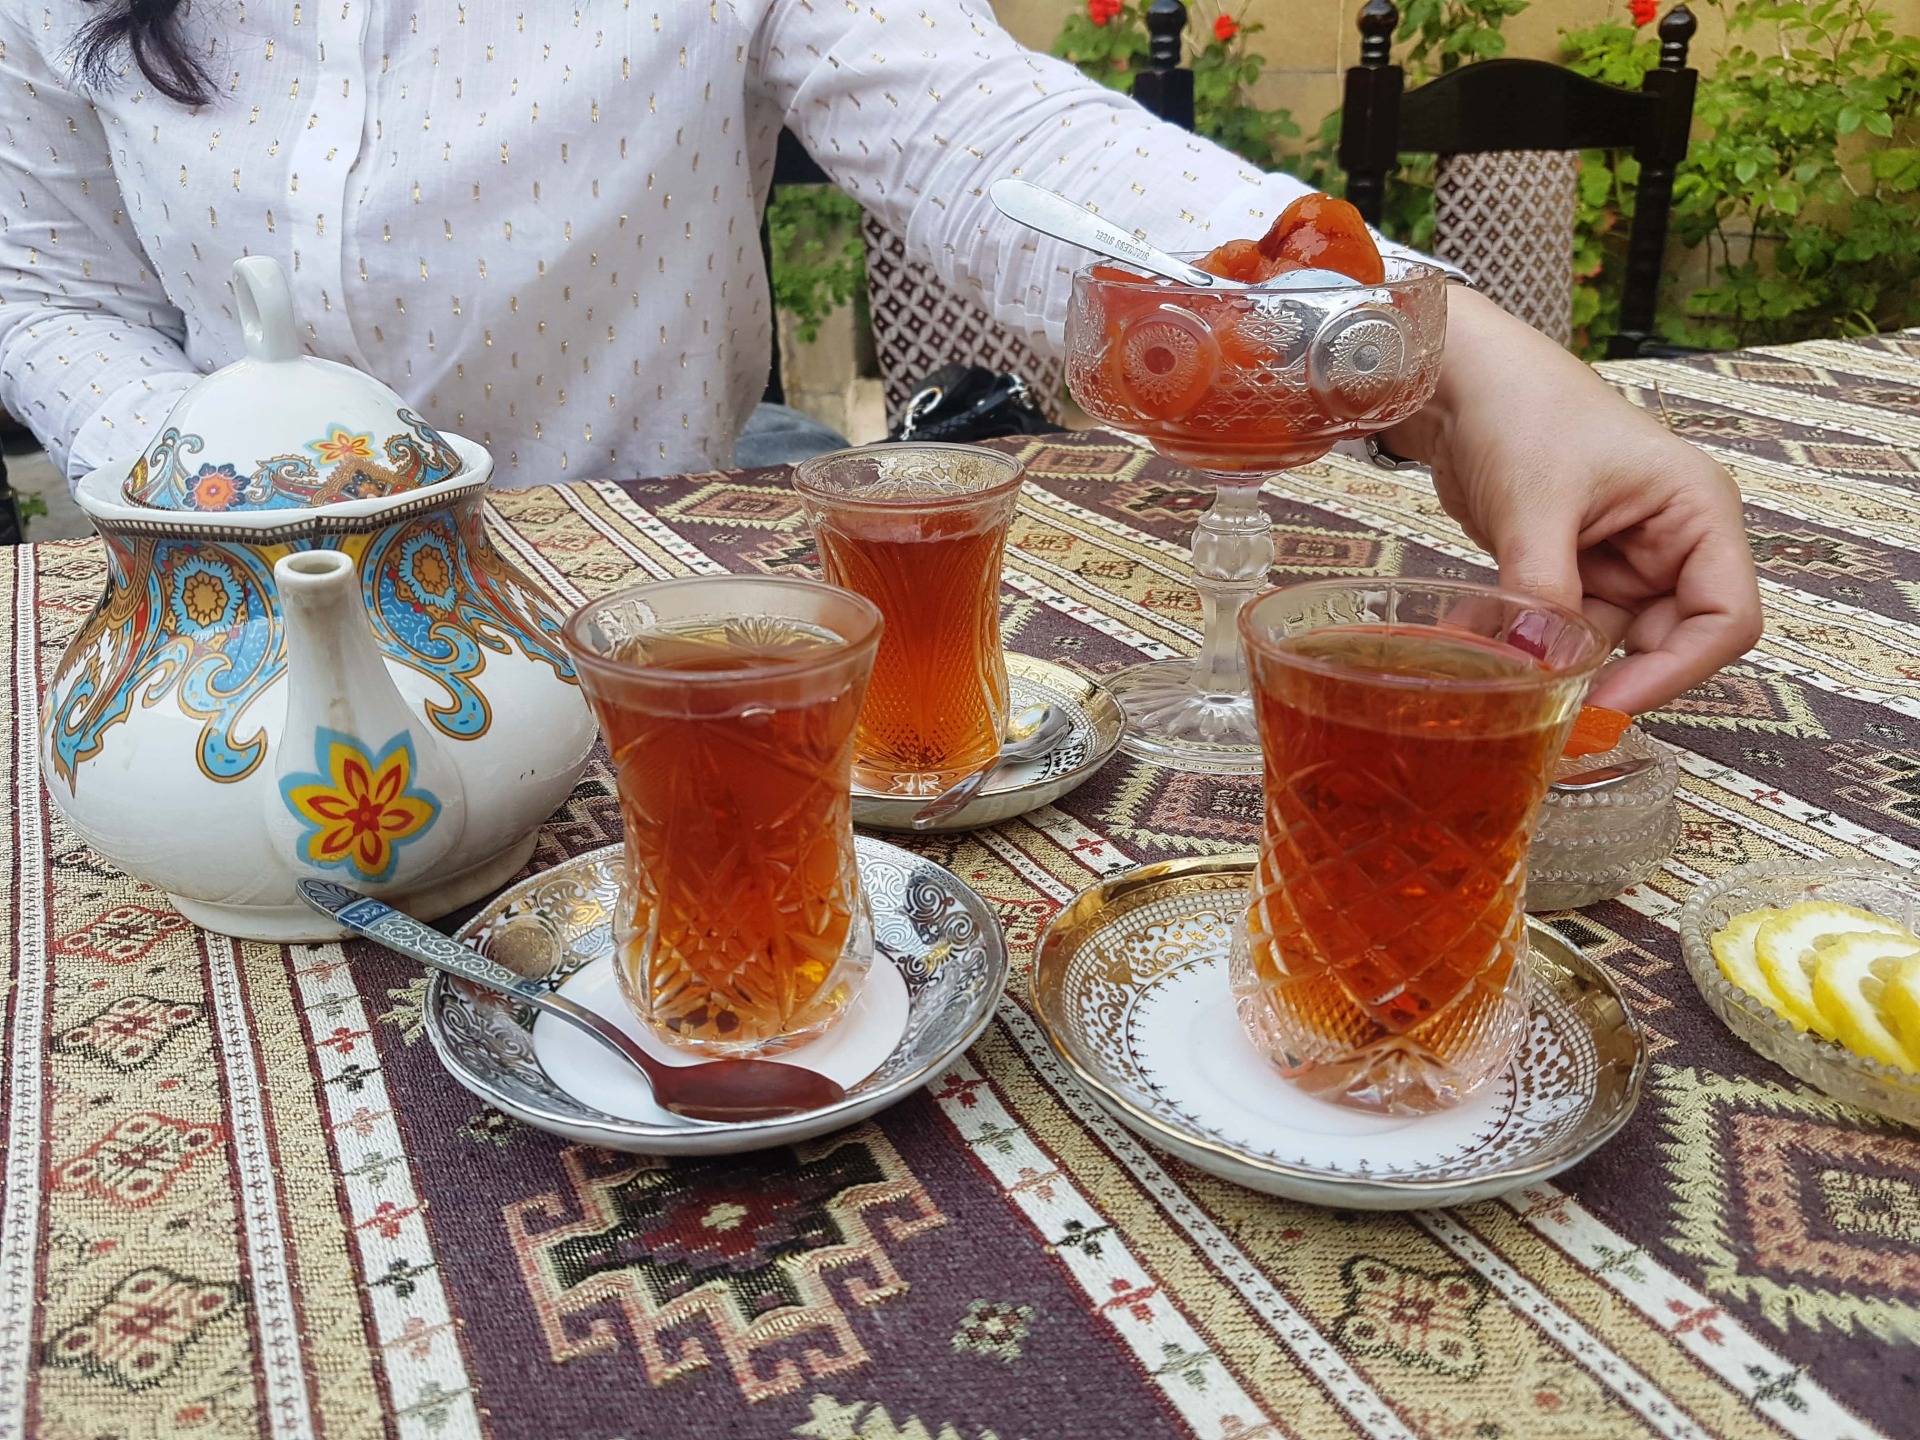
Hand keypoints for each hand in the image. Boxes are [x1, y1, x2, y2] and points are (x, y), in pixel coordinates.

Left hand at [1381, 287, 1762, 714]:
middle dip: (1606, 672)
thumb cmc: (1521, 411)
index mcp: (1696, 513)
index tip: (1612, 703)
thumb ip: (1544, 593)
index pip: (1725, 619)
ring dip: (1552, 657)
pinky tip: (1476, 639)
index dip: (1676, 673)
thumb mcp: (1536, 506)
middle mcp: (1670, 540)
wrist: (1460, 381)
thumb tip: (1545, 670)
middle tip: (1548, 706)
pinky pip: (1560, 625)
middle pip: (1666, 641)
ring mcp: (1619, 556)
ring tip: (1493, 660)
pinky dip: (1524, 639)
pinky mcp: (1570, 567)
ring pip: (1602, 640)